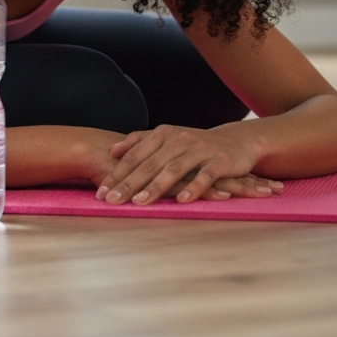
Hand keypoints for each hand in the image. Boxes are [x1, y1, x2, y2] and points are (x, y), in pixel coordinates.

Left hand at [94, 124, 283, 204]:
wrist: (236, 141)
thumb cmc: (195, 144)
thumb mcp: (167, 139)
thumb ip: (140, 142)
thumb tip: (112, 150)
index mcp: (162, 134)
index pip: (134, 155)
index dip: (116, 173)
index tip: (100, 192)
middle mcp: (178, 139)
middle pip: (149, 163)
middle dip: (128, 183)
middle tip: (111, 200)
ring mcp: (199, 149)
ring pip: (173, 169)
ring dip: (156, 187)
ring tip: (140, 202)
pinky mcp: (219, 161)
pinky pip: (205, 175)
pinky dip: (194, 188)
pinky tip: (183, 201)